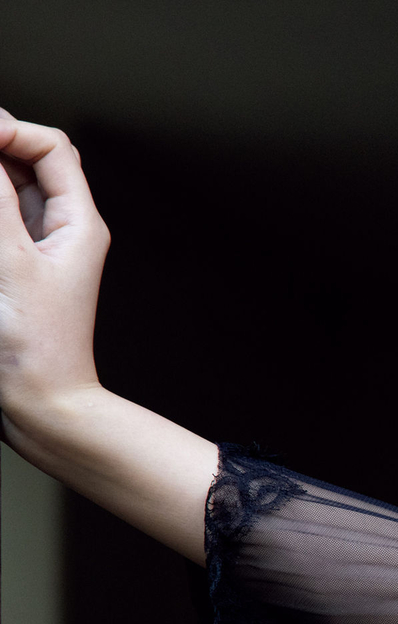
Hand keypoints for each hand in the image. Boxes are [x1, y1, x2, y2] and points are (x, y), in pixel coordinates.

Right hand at [0, 109, 110, 433]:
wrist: (41, 408)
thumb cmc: (38, 348)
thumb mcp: (9, 260)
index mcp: (80, 224)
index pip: (51, 147)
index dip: (10, 131)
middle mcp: (63, 232)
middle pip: (24, 164)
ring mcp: (37, 253)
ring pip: (7, 195)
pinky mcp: (15, 273)